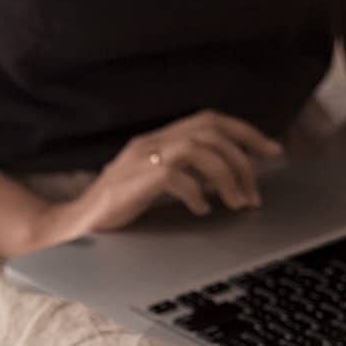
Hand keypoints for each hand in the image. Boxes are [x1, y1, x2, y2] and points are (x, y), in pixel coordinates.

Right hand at [67, 110, 283, 233]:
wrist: (74, 225)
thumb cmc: (113, 210)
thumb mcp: (149, 184)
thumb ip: (179, 172)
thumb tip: (222, 179)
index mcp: (156, 139)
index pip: (209, 120)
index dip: (245, 132)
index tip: (271, 151)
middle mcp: (151, 141)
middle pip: (211, 131)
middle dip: (243, 158)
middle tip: (255, 191)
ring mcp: (141, 158)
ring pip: (201, 150)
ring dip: (227, 177)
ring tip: (235, 204)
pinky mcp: (136, 180)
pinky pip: (178, 177)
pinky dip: (197, 193)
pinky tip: (201, 211)